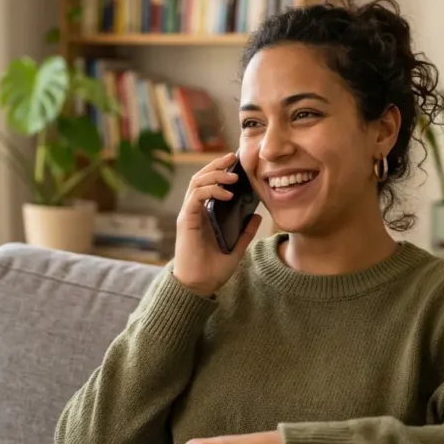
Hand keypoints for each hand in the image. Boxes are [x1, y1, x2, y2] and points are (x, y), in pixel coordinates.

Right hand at [173, 152, 262, 297]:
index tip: (236, 162)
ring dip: (215, 175)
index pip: (209, 184)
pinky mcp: (186, 220)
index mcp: (205, 214)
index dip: (220, 170)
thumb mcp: (237, 248)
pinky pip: (196, 197)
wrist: (199, 285)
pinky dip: (211, 191)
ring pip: (197, 183)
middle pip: (201, 177)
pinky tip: (227, 194)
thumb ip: (246, 231)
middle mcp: (195, 210)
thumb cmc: (213, 269)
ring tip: (233, 176)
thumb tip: (258, 215)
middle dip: (216, 165)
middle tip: (233, 158)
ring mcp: (189, 214)